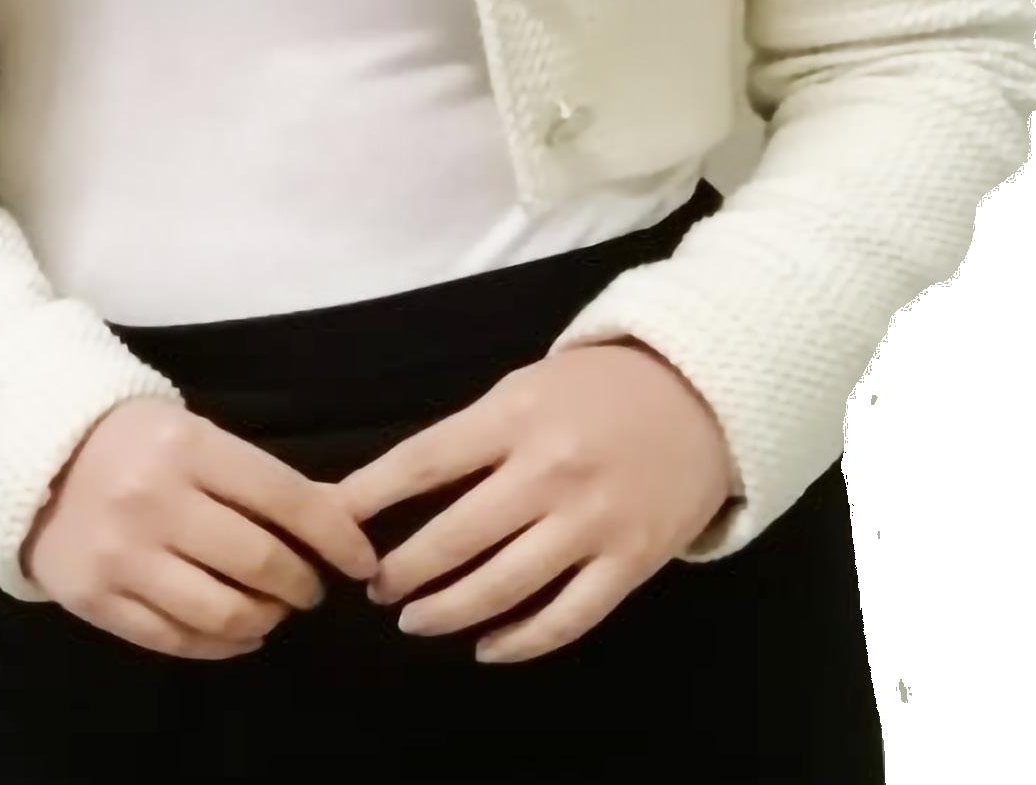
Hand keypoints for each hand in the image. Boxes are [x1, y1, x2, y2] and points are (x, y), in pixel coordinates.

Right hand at [21, 397, 380, 659]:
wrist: (35, 457)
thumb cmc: (132, 440)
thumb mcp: (193, 434)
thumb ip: (255, 476)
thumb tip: (335, 517)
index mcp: (188, 446)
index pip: (285, 497)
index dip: (335, 535)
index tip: (360, 559)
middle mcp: (156, 502)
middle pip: (259, 561)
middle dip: (302, 584)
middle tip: (311, 588)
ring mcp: (123, 557)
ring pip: (221, 613)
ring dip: (265, 620)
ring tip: (273, 610)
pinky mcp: (96, 601)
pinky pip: (176, 641)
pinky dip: (221, 646)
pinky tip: (239, 634)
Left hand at [330, 342, 734, 663]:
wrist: (703, 394)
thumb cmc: (599, 388)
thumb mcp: (528, 386)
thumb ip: (474, 435)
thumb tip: (399, 485)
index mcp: (515, 415)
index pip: (422, 461)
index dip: (369, 499)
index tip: (332, 526)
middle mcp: (550, 469)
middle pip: (454, 535)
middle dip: (402, 570)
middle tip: (376, 587)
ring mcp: (592, 520)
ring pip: (502, 586)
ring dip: (447, 611)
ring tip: (415, 619)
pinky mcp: (630, 561)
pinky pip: (566, 618)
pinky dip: (520, 643)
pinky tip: (488, 648)